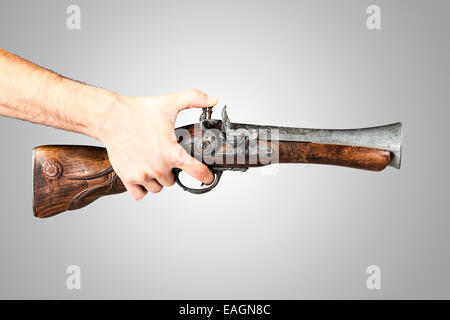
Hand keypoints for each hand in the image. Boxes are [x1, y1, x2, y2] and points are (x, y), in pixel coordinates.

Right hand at [95, 89, 217, 199]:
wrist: (111, 117)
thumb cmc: (138, 111)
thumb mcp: (170, 102)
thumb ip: (194, 99)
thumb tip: (214, 99)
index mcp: (172, 152)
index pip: (197, 172)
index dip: (206, 176)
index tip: (208, 178)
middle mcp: (159, 167)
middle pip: (173, 181)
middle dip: (171, 171)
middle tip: (164, 158)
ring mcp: (143, 175)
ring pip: (157, 188)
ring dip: (157, 180)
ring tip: (152, 165)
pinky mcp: (128, 178)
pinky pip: (140, 194)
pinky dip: (142, 188)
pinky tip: (142, 176)